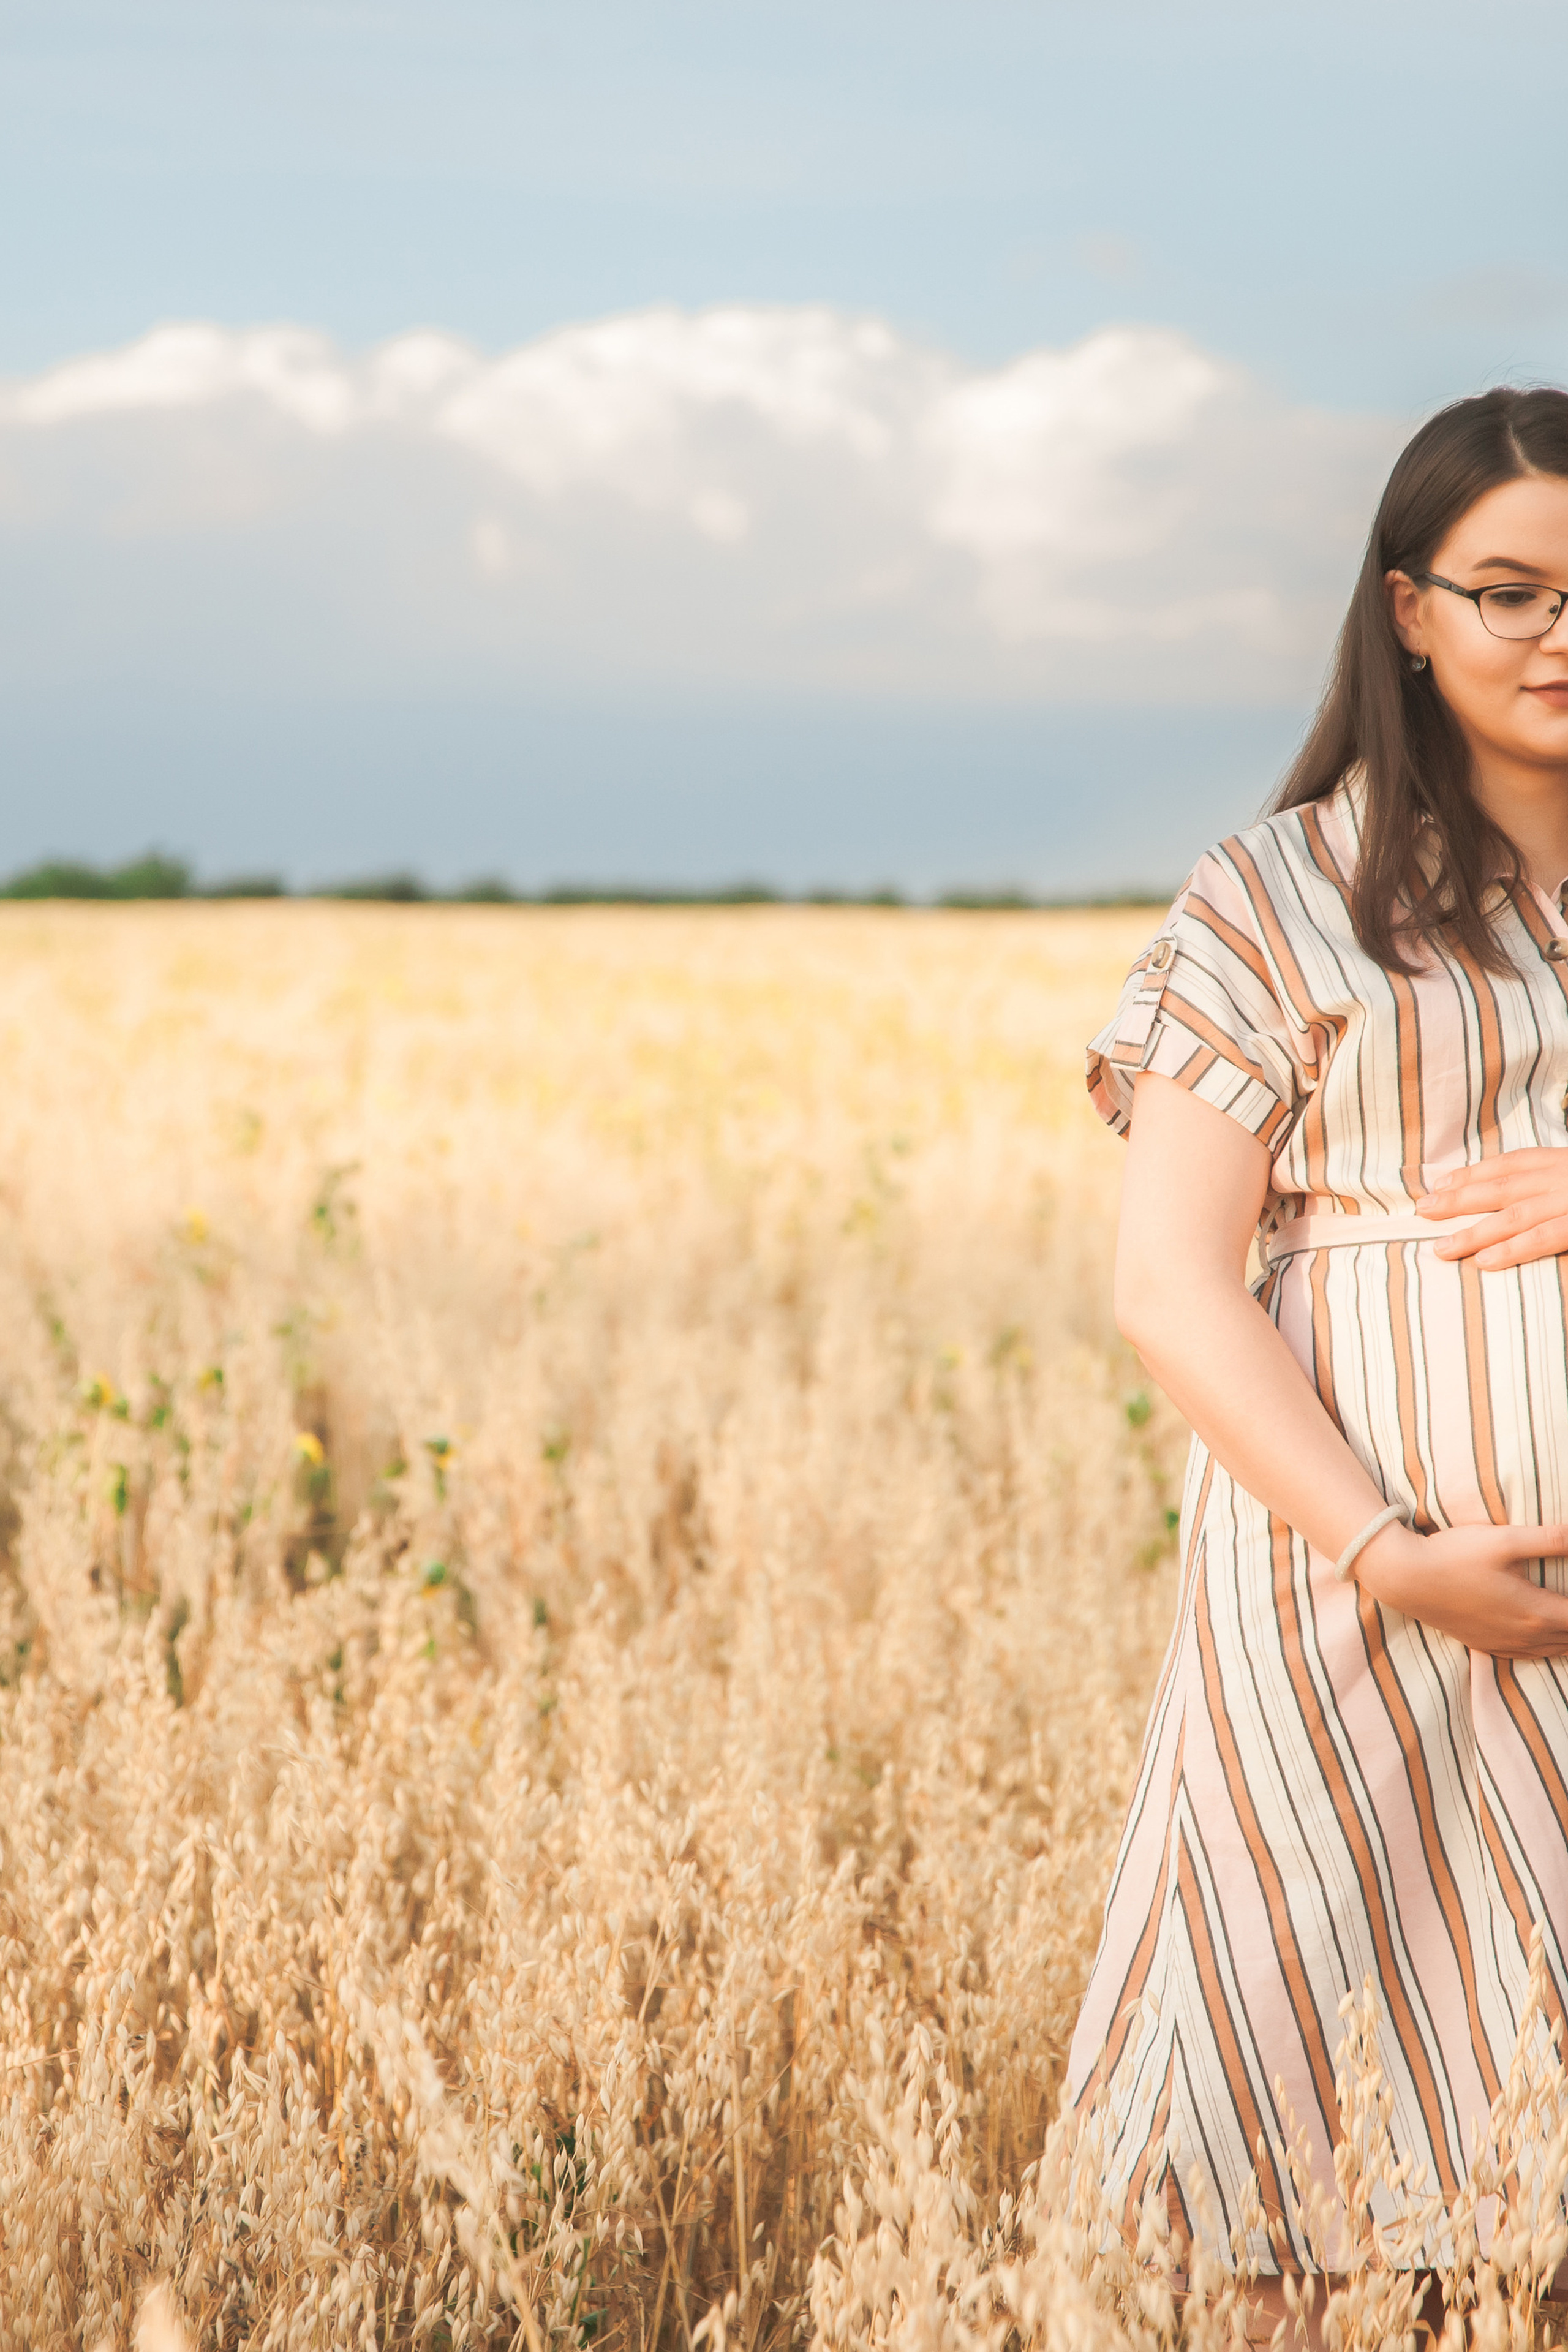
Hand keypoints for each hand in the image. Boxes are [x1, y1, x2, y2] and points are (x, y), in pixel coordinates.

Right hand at [1355, 1518, 1567, 1656]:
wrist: (1407, 1579)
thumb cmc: (1455, 1556)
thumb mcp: (1505, 1540)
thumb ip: (1551, 1539)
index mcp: (1536, 1611)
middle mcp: (1524, 1635)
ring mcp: (1503, 1643)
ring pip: (1554, 1650)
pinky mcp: (1485, 1644)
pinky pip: (1529, 1655)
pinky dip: (1548, 1648)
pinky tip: (1547, 1638)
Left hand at [1417, 1148, 1567, 1268]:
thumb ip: (1551, 1185)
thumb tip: (1517, 1199)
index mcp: (1561, 1162)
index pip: (1510, 1164)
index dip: (1473, 1174)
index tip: (1441, 1184)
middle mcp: (1562, 1177)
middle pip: (1501, 1187)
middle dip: (1459, 1200)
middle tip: (1424, 1210)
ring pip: (1513, 1215)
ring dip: (1474, 1233)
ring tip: (1442, 1248)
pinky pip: (1542, 1238)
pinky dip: (1511, 1249)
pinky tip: (1484, 1260)